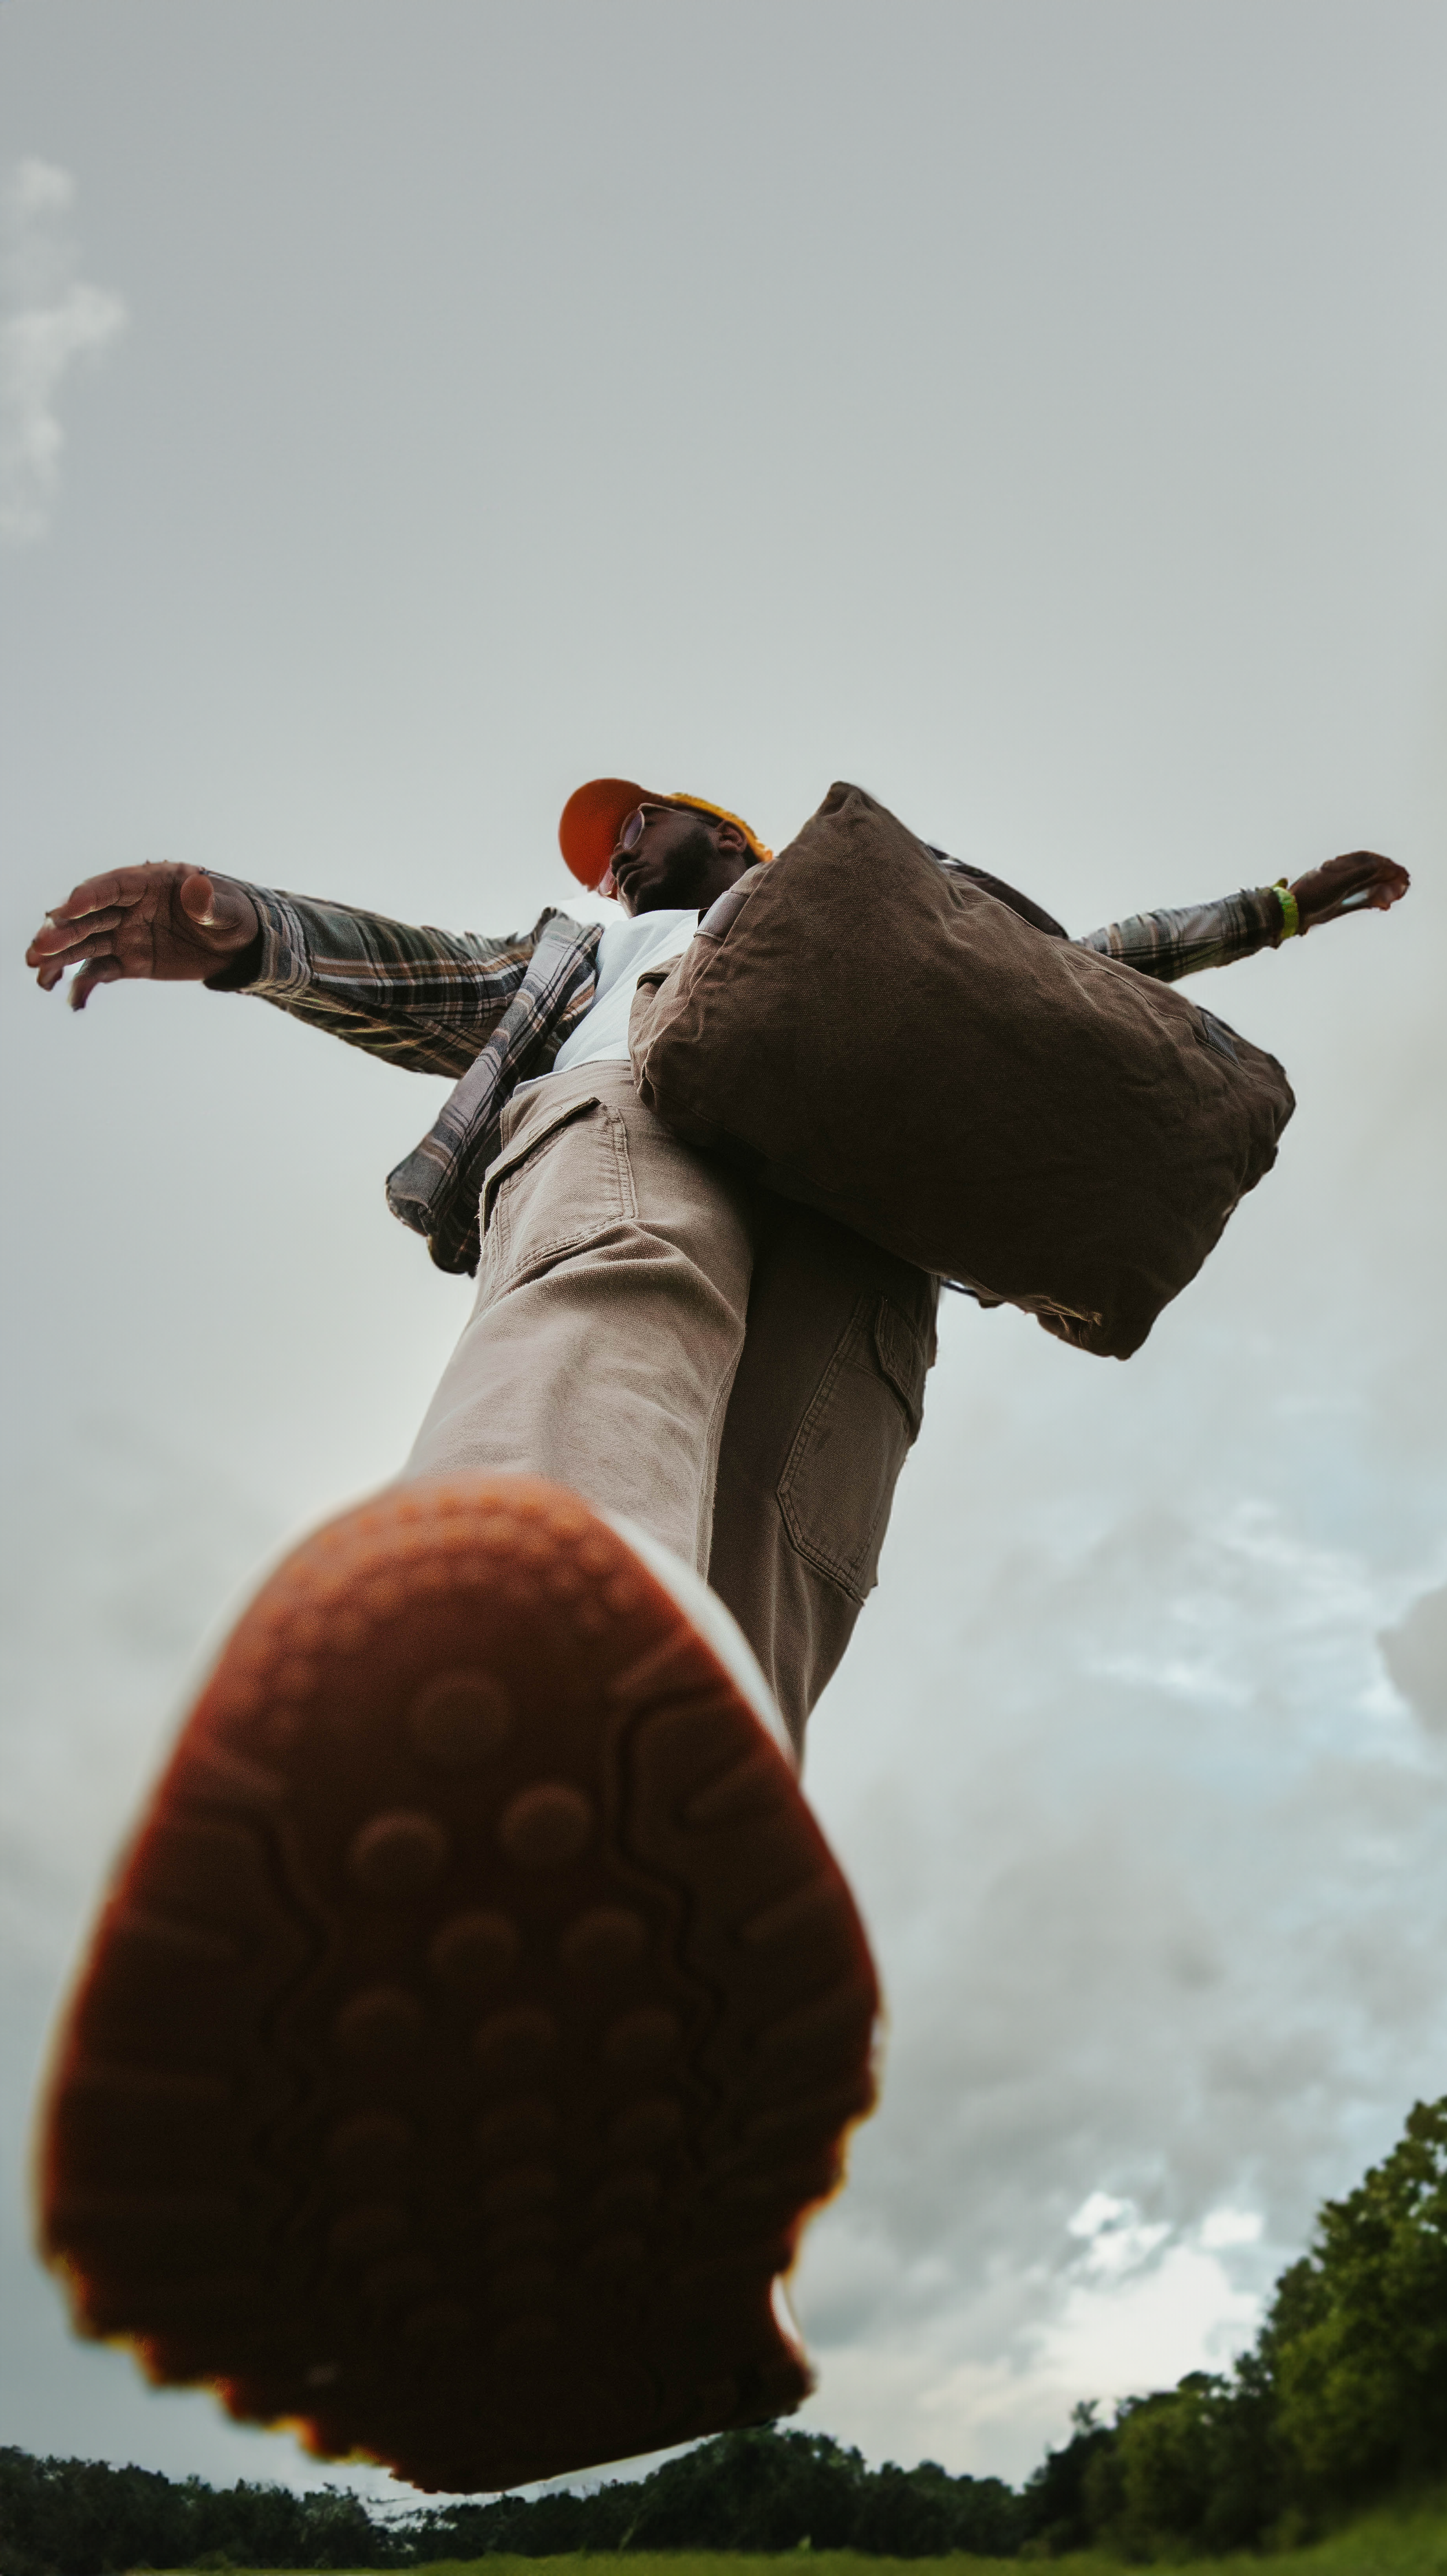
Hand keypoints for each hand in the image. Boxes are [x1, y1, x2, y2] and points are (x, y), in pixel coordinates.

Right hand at [26, 863, 258, 1008]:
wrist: (239, 945)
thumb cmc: (234, 915)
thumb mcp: (229, 909)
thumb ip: (210, 902)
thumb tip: (197, 890)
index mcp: (149, 882)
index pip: (111, 886)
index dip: (88, 898)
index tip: (64, 911)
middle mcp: (128, 907)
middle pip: (89, 917)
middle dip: (62, 932)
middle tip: (38, 949)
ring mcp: (125, 934)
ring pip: (85, 945)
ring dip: (60, 958)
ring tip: (38, 974)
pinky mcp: (128, 961)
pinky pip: (99, 973)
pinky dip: (84, 986)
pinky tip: (74, 1002)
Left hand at [1288, 849, 1409, 934]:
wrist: (1291, 913)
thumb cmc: (1312, 894)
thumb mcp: (1338, 882)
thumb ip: (1360, 874)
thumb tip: (1380, 866)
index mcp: (1341, 865)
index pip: (1369, 860)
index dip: (1385, 864)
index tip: (1399, 871)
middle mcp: (1343, 875)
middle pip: (1371, 873)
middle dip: (1389, 878)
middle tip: (1404, 886)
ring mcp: (1342, 889)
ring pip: (1369, 887)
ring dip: (1384, 891)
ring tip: (1396, 898)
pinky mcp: (1340, 903)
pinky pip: (1362, 900)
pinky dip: (1374, 901)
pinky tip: (1383, 906)